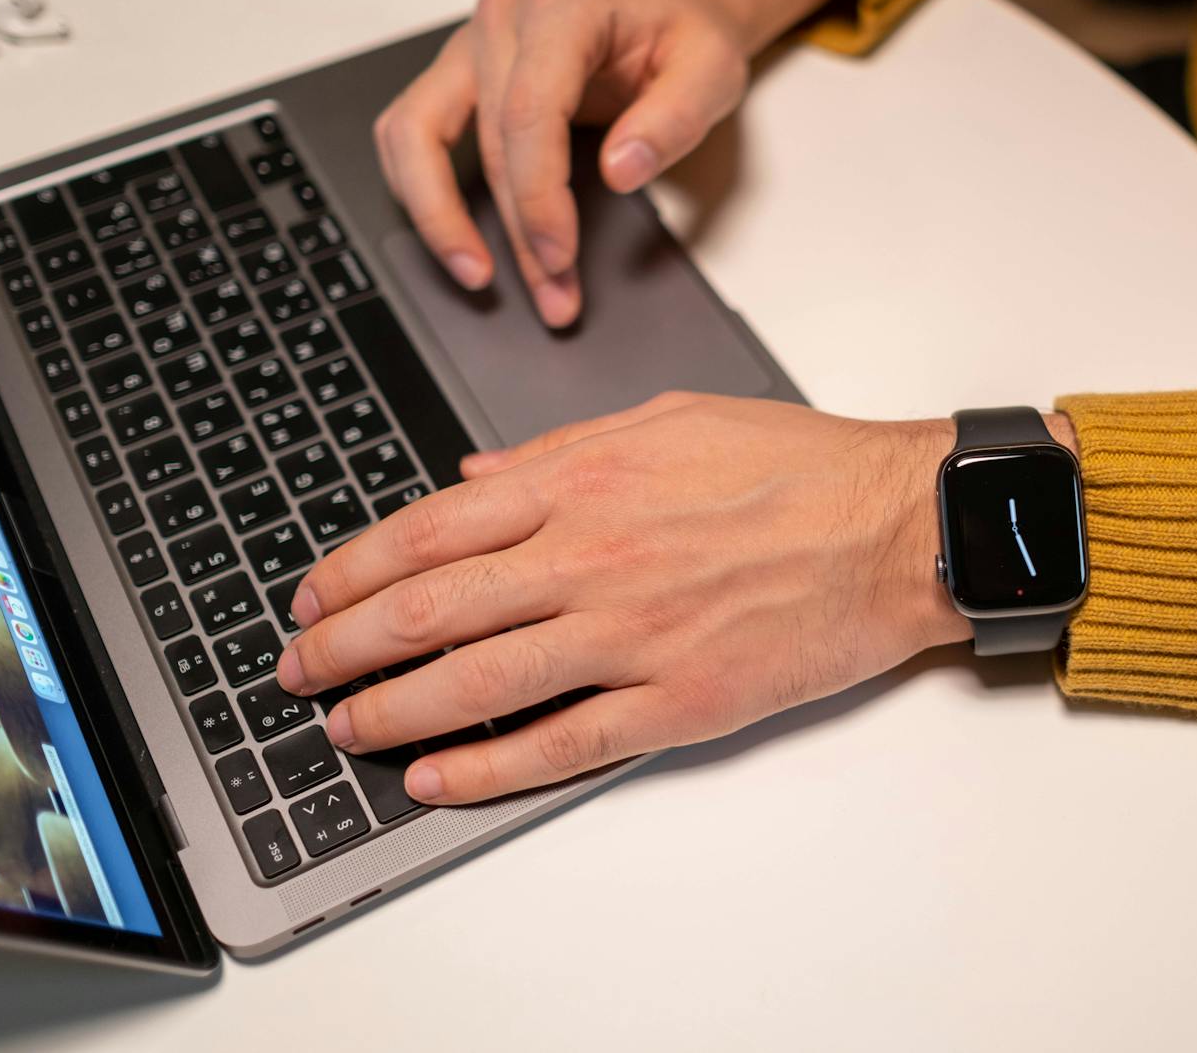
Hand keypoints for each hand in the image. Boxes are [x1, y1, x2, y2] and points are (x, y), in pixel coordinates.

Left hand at [273, 393, 972, 803]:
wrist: (898, 526)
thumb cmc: (799, 467)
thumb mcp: (671, 419)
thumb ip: (560, 450)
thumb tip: (476, 478)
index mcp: (586, 482)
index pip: (429, 530)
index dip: (351, 571)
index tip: (312, 597)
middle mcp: (592, 556)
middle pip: (428, 610)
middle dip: (342, 648)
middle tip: (298, 673)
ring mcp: (632, 634)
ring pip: (476, 682)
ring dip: (391, 712)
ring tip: (345, 729)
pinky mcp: (678, 700)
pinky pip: (561, 742)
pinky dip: (488, 767)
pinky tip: (437, 778)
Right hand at [373, 0, 847, 327]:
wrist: (672, 7)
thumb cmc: (688, 35)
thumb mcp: (714, 70)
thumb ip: (675, 119)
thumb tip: (621, 171)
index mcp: (565, 4)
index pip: (530, 111)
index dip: (538, 196)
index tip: (560, 256)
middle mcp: (506, 16)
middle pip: (487, 139)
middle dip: (517, 232)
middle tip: (552, 295)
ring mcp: (473, 41)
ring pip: (418, 135)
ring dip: (442, 217)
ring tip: (478, 276)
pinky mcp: (458, 71)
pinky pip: (409, 130)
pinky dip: (419, 187)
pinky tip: (452, 235)